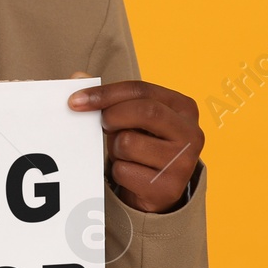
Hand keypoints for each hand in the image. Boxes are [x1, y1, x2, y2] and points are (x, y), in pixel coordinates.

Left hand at [66, 71, 203, 212]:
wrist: (158, 190)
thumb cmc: (143, 145)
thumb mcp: (132, 117)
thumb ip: (108, 96)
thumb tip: (78, 77)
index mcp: (184, 107)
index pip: (141, 90)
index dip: (106, 93)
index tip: (76, 100)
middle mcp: (191, 133)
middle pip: (143, 111)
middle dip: (112, 116)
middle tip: (102, 125)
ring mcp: (183, 162)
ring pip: (129, 143)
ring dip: (115, 149)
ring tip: (124, 154)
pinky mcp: (168, 188)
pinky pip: (124, 171)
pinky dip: (118, 172)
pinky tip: (130, 174)